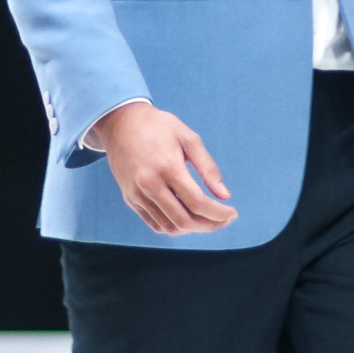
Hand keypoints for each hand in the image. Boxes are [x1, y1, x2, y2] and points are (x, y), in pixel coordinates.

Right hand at [97, 103, 236, 235]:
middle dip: (209, 225)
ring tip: (209, 220)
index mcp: (167, 167)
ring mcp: (137, 194)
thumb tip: (224, 195)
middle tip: (224, 220)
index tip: (232, 213)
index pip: (197, 202)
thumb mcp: (189, 138)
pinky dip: (174, 227)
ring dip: (193, 229)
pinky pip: (154, 224)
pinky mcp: (130, 199)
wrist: (121, 123)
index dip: (218, 213)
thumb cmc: (158, 126)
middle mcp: (149, 184)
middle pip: (184, 220)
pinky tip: (188, 219)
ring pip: (169, 227)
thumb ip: (208, 168)